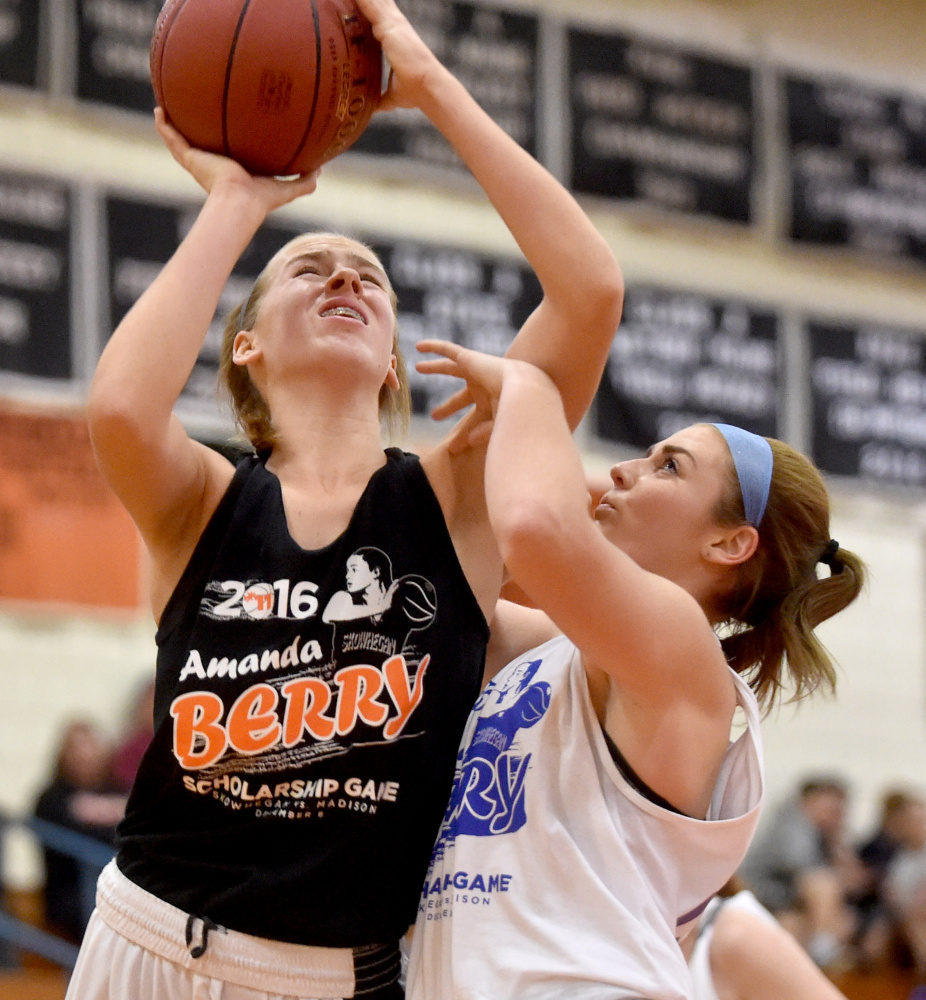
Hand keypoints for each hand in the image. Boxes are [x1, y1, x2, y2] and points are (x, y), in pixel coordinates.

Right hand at [154, 108, 319, 211]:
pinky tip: (158, 109)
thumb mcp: (288, 187)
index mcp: (234, 172)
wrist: (240, 203)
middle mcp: (213, 166)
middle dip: (197, 132)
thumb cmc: (262, 199)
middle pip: (202, 146)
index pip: (228, 155)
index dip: (227, 143)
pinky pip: (172, 139)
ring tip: (166, 106)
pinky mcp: (190, 159)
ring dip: (173, 125)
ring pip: (182, 140)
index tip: (228, 128)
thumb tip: (321, 169)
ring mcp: (199, 162)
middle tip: (194, 112)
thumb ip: (304, 180)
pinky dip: (163, 126)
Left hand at [353, 0, 442, 111]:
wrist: (426, 86)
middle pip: (375, 3)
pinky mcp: (388, 25)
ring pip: (372, 1)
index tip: (354, 4)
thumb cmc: (415, 91)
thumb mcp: (394, 94)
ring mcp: (392, 23)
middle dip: (362, 1)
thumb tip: (373, 108)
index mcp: (395, 37)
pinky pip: (368, 4)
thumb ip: (382, 98)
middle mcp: (395, 25)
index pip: (378, 16)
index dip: (368, 8)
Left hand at [416, 339, 509, 452]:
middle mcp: (483, 386)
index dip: (463, 435)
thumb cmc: (516, 410)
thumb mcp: (499, 425)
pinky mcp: (469, 357)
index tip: (452, 448)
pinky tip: (418, 346)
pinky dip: (434, 346)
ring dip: (435, 368)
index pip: (473, 421)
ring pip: (450, 368)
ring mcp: (476, 370)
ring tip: (418, 368)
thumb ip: (485, 432)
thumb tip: (470, 442)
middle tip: (434, 417)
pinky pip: (448, 349)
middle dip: (447, 408)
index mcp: (492, 404)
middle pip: (460, 398)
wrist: (523, 387)